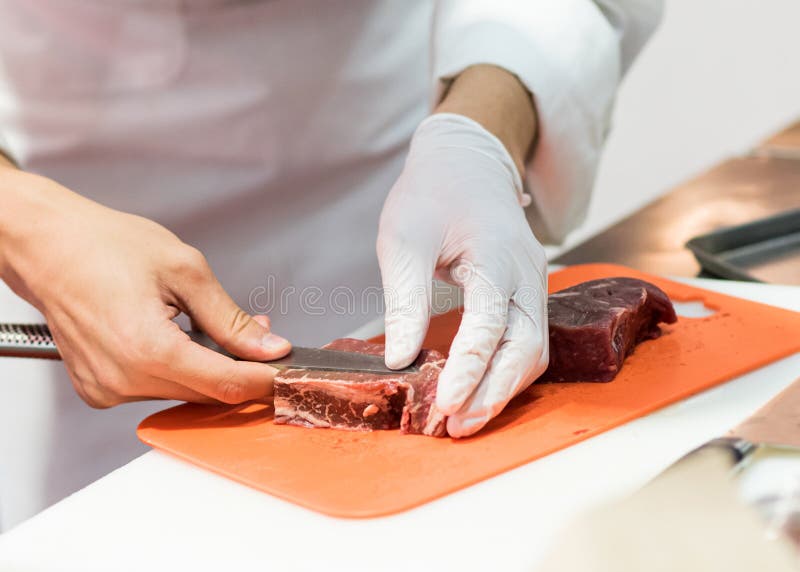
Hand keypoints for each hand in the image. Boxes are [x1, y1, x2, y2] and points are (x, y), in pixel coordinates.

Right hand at [0, 169, 290, 406]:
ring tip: (210, 323)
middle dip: (241, 367)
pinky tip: (180, 338)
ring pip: (183, 392)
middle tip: (259, 332)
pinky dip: (178, 369)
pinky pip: (155, 388)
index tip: (288, 370)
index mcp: (147, 349)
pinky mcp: (99, 388)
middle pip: (207, 393)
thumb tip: (268, 346)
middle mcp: (123, 378)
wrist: (46, 245)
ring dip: (210, 366)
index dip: (265, 380)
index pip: (226, 384)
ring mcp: (107, 388)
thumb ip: (230, 318)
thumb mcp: (185, 270)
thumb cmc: (103, 246)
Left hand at [378, 113, 548, 436]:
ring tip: (462, 419)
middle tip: (454, 427)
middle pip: (526, 347)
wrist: (466, 164)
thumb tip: (399, 360)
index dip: (470, 367)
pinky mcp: (527, 296)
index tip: (444, 404)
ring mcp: (534, 286)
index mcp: (498, 254)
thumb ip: (406, 298)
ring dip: (501, 390)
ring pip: (532, 352)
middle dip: (492, 393)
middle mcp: (528, 274)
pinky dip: (504, 373)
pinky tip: (476, 391)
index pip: (492, 321)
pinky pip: (526, 343)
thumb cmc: (431, 195)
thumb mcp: (404, 239)